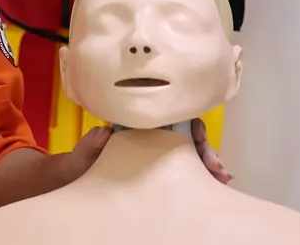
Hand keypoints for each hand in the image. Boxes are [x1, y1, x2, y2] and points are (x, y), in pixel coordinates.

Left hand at [60, 118, 233, 183]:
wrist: (79, 182)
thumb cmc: (83, 162)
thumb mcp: (86, 150)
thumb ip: (93, 142)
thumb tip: (105, 132)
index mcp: (137, 125)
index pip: (169, 116)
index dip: (187, 124)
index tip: (198, 136)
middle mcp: (151, 137)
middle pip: (186, 136)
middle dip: (205, 149)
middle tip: (216, 167)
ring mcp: (158, 154)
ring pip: (190, 154)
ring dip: (208, 163)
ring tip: (220, 177)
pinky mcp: (161, 173)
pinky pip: (185, 172)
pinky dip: (201, 176)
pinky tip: (213, 184)